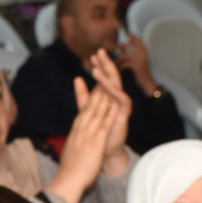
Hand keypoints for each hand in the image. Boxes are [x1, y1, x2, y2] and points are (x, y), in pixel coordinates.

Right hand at [45, 74, 123, 202]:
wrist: (68, 181)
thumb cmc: (70, 169)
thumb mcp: (71, 148)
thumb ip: (75, 138)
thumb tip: (76, 134)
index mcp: (76, 129)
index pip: (85, 108)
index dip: (92, 94)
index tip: (99, 84)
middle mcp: (81, 128)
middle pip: (91, 105)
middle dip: (98, 89)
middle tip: (104, 74)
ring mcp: (88, 134)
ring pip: (97, 110)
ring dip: (104, 95)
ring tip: (110, 82)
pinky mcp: (95, 141)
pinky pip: (104, 123)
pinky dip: (109, 112)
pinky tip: (115, 103)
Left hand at [84, 47, 133, 169]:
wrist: (105, 150)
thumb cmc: (98, 130)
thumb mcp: (87, 109)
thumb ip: (82, 95)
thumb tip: (77, 78)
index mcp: (106, 95)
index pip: (104, 76)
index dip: (99, 65)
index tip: (91, 56)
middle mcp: (115, 98)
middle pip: (112, 77)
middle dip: (106, 64)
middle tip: (99, 52)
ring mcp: (120, 105)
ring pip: (116, 86)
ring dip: (107, 77)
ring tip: (96, 69)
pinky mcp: (124, 114)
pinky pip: (122, 100)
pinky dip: (115, 93)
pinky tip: (109, 87)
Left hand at [114, 32, 158, 96]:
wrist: (148, 83)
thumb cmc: (142, 73)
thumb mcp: (140, 61)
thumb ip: (135, 54)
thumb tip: (123, 48)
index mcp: (145, 50)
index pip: (139, 39)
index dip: (132, 35)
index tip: (126, 33)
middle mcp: (143, 53)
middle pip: (129, 45)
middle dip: (121, 47)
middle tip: (117, 50)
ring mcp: (140, 59)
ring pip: (124, 55)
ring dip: (118, 60)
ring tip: (114, 64)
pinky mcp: (136, 66)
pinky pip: (124, 64)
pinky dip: (120, 68)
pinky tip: (119, 71)